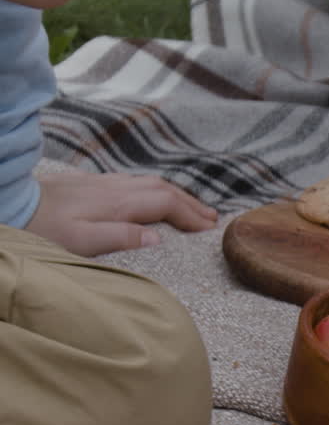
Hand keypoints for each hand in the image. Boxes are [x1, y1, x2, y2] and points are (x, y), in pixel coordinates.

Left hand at [26, 170, 217, 255]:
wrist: (13, 203)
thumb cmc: (44, 229)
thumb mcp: (82, 242)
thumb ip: (121, 238)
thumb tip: (158, 238)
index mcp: (119, 203)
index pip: (166, 203)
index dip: (190, 215)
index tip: (208, 228)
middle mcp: (116, 188)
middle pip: (164, 189)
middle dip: (190, 203)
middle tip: (212, 218)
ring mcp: (104, 183)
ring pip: (151, 183)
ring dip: (176, 195)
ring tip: (192, 208)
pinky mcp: (93, 184)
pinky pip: (136, 183)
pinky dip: (157, 191)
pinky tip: (155, 198)